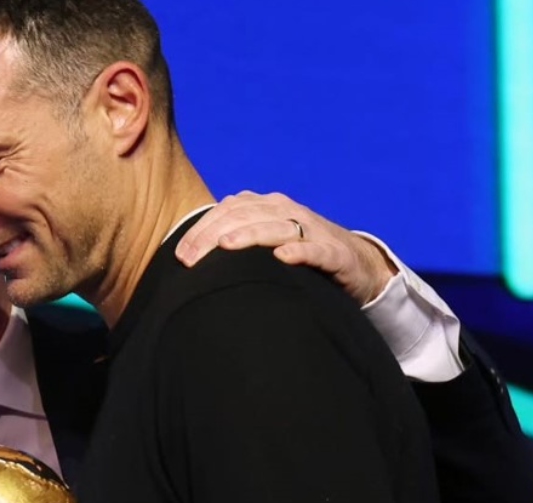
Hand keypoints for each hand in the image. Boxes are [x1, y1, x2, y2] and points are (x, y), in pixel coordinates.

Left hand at [175, 191, 397, 304]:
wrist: (354, 264)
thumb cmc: (299, 253)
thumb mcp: (264, 242)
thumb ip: (234, 239)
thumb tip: (189, 254)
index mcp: (266, 207)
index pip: (226, 211)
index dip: (201, 230)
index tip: (179, 255)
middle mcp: (287, 212)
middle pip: (245, 216)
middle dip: (214, 235)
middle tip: (190, 259)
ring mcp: (312, 230)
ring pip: (277, 227)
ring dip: (250, 235)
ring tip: (227, 245)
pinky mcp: (334, 253)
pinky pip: (315, 250)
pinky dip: (299, 251)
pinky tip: (282, 257)